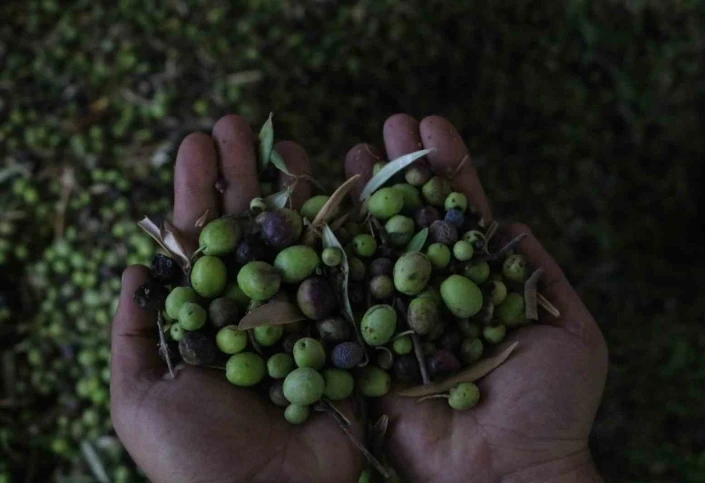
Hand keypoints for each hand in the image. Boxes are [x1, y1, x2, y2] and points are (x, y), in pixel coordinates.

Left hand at [111, 115, 362, 482]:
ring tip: (283, 142)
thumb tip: (134, 265)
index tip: (195, 144)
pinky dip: (347, 233)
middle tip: (235, 125)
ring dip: (291, 190)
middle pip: (251, 231)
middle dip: (241, 176)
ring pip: (299, 242)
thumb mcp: (140, 397)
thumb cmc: (193, 458)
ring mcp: (305, 319)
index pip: (203, 243)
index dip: (198, 193)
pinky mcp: (348, 335)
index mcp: (210, 320)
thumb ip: (135, 333)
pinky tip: (343, 190)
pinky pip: (348, 277)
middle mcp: (257, 312)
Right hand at [344, 115, 607, 482]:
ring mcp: (394, 319)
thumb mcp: (571, 329)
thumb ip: (536, 273)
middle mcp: (431, 296)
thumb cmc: (550, 406)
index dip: (447, 171)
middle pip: (412, 222)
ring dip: (365, 200)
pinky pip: (344, 298)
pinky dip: (332, 256)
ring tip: (353, 151)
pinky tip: (321, 213)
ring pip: (375, 249)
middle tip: (388, 125)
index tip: (432, 126)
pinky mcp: (363, 349)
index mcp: (477, 287)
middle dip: (401, 172)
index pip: (458, 216)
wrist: (507, 471)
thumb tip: (509, 223)